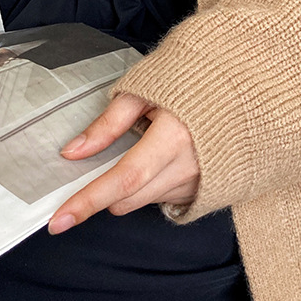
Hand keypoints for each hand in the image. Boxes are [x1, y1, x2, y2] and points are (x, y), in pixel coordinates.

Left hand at [48, 92, 199, 233]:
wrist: (241, 87)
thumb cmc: (192, 81)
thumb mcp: (144, 91)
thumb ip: (108, 124)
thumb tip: (73, 151)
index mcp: (174, 136)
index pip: (123, 178)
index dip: (88, 200)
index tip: (59, 220)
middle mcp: (190, 166)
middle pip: (128, 199)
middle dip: (105, 189)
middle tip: (107, 157)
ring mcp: (201, 182)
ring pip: (144, 201)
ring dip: (133, 184)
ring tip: (149, 145)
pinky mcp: (207, 191)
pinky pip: (165, 199)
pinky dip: (153, 184)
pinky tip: (164, 157)